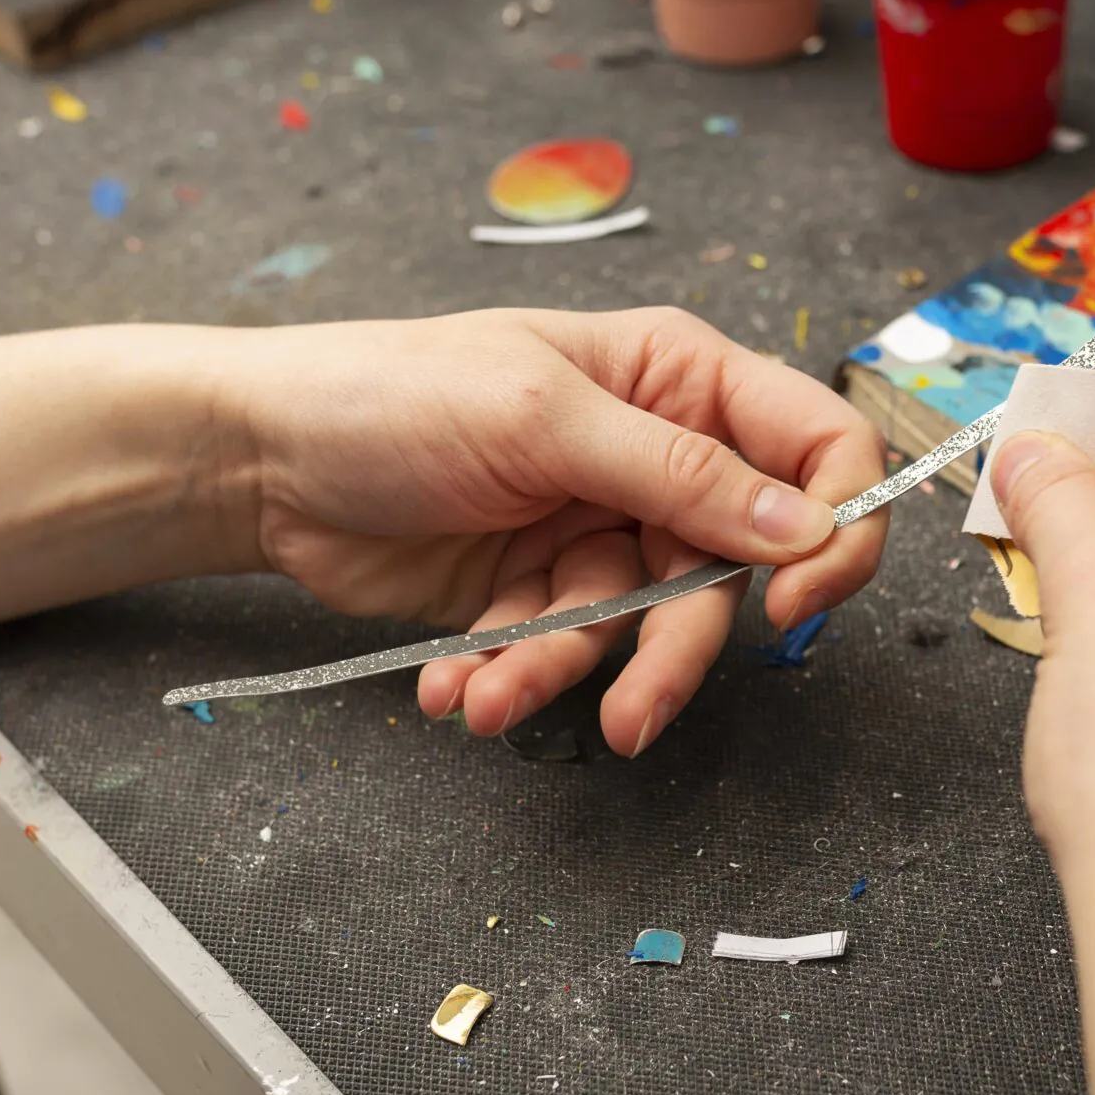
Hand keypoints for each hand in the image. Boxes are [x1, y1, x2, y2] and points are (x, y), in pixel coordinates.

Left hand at [231, 307, 886, 755]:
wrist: (261, 459)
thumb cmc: (391, 393)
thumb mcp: (542, 419)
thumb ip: (679, 475)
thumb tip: (803, 525)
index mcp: (680, 378)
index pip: (815, 445)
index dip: (832, 524)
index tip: (793, 595)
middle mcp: (658, 455)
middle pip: (732, 570)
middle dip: (671, 650)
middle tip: (634, 716)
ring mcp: (601, 527)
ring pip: (641, 628)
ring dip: (564, 672)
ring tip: (489, 696)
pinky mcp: (543, 590)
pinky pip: (564, 651)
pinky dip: (511, 676)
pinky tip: (452, 684)